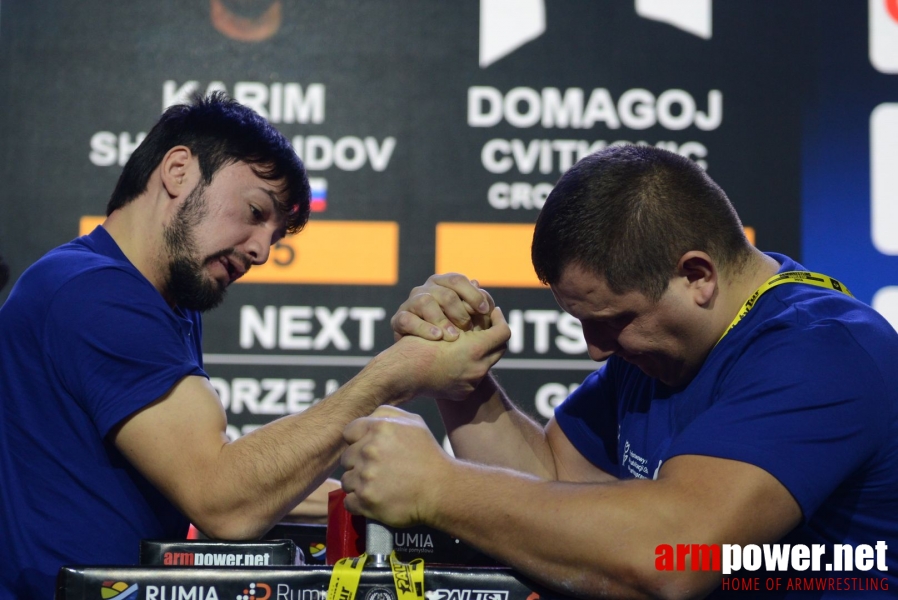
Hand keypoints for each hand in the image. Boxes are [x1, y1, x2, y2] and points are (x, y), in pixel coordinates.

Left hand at [341, 406, 450, 527]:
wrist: (442, 489)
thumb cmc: (428, 456)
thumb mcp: (414, 423)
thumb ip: (387, 413)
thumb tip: (368, 417)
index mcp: (378, 428)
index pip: (348, 433)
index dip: (357, 443)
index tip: (370, 452)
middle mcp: (369, 450)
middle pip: (346, 459)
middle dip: (359, 464)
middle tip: (378, 471)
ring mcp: (365, 476)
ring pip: (347, 481)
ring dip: (359, 485)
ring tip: (380, 486)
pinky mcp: (366, 500)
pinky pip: (349, 502)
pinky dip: (359, 504)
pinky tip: (375, 500)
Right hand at [379, 307, 509, 400]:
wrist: (400, 375)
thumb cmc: (416, 342)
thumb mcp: (440, 318)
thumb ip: (463, 304)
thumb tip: (477, 284)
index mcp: (475, 350)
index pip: (503, 332)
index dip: (498, 318)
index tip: (490, 310)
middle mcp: (477, 369)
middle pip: (500, 348)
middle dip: (493, 334)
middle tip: (485, 324)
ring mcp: (471, 383)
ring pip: (488, 362)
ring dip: (482, 350)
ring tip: (471, 341)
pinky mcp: (462, 392)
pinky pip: (474, 375)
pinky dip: (470, 363)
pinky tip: (459, 355)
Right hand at [391, 273, 495, 341]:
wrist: (420, 353)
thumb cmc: (447, 330)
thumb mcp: (464, 317)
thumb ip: (473, 305)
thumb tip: (479, 286)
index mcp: (441, 284)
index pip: (458, 280)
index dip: (473, 294)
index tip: (486, 311)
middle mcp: (424, 289)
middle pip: (445, 292)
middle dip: (460, 311)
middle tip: (468, 328)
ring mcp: (410, 303)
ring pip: (426, 302)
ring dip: (442, 320)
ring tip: (453, 337)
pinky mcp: (398, 319)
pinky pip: (408, 320)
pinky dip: (424, 328)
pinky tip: (437, 337)